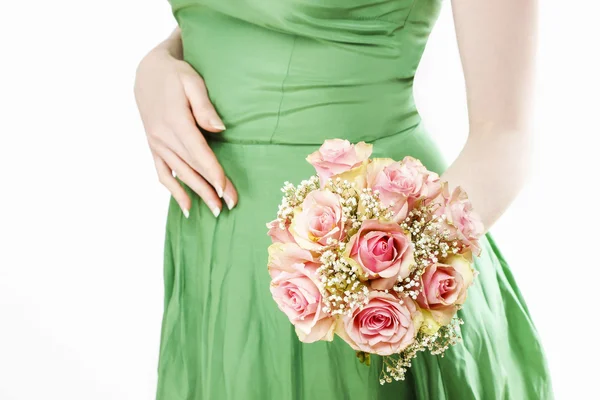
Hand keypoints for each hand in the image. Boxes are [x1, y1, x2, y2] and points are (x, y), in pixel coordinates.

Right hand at [134, 48, 236, 217]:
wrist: (147, 72)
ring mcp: (156, 144)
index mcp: (175, 121)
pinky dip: (173, 191)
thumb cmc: (175, 75)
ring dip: (197, 194)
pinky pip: (162, 173)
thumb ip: (205, 107)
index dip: (213, 173)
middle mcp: (163, 137)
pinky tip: (186, 207)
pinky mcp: (153, 147)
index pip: (198, 153)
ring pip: (179, 174)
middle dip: (211, 189)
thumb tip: (219, 128)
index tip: (227, 189)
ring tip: (215, 210)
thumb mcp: (192, 82)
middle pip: (192, 168)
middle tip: (230, 206)